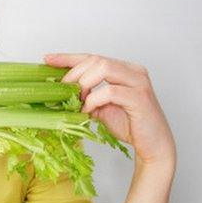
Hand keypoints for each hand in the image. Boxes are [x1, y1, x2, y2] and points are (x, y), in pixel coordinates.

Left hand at [44, 53, 175, 165]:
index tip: (48, 59)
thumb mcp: (101, 107)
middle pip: (95, 59)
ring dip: (83, 83)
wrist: (153, 146)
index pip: (92, 56)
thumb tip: (62, 92)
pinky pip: (110, 91)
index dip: (68, 57)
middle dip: (74, 73)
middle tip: (62, 90)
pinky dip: (94, 99)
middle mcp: (133, 70)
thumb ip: (87, 95)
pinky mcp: (140, 97)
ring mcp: (138, 82)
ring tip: (76, 100)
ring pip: (103, 68)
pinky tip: (88, 110)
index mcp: (124, 69)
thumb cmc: (130, 125)